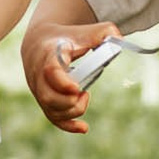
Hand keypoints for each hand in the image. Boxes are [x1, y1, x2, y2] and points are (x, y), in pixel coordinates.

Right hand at [23, 18, 117, 136]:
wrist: (39, 42)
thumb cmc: (66, 37)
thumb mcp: (84, 31)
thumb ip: (104, 33)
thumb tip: (119, 40)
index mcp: (49, 54)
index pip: (50, 71)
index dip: (62, 83)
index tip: (77, 88)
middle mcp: (39, 74)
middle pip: (48, 96)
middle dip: (69, 102)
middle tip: (84, 93)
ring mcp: (39, 90)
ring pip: (50, 109)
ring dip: (71, 111)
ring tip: (84, 97)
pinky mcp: (44, 100)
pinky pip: (52, 118)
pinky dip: (68, 125)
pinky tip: (84, 128)